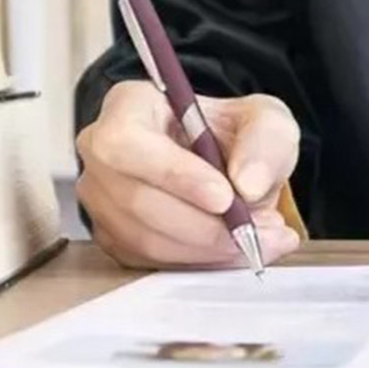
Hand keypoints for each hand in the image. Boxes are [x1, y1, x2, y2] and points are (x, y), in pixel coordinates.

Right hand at [76, 81, 302, 268]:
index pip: (127, 141)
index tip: (224, 196)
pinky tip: (236, 250)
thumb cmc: (233, 134)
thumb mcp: (266, 121)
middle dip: (203, 225)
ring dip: (208, 248)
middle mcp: (102, 152)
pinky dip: (200, 262)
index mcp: (129, 105)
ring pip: (144, 238)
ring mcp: (103, 199)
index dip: (173, 174)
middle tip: (257, 228)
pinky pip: (152, 261)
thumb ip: (265, 143)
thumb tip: (248, 185)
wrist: (228, 163)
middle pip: (136, 199)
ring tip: (260, 238)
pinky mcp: (115, 238)